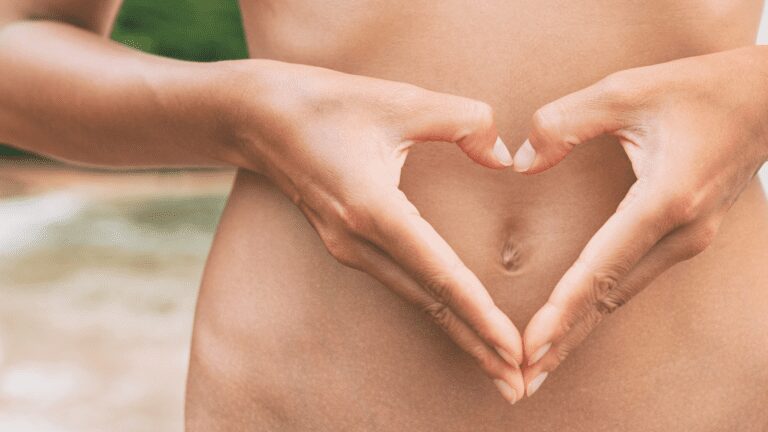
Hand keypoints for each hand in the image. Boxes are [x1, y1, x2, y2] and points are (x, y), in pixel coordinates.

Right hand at [222, 60, 524, 402]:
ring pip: (415, 300)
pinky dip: (434, 307)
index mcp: (374, 209)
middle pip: (430, 304)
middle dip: (477, 346)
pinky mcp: (346, 244)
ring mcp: (348, 248)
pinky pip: (400, 283)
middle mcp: (359, 241)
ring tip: (497, 365)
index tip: (514, 351)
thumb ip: (462, 121)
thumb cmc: (324, 104)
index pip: (440, 276)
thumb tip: (504, 156)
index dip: (480, 316)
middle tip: (519, 385)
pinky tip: (456, 319)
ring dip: (458, 333)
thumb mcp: (399, 99)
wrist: (256, 118)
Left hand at [512, 47, 767, 395]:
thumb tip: (519, 160)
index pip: (601, 267)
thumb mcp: (627, 89)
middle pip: (610, 297)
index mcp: (666, 199)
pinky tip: (578, 319)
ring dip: (581, 327)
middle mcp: (681, 232)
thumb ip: (565, 121)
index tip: (530, 346)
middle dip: (566, 339)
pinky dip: (600, 303)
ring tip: (542, 360)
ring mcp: (689, 239)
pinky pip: (634, 278)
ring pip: (622, 294)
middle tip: (523, 377)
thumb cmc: (700, 89)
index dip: (562, 310)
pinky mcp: (687, 236)